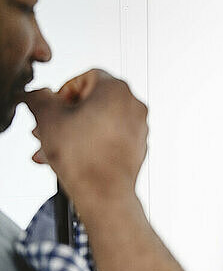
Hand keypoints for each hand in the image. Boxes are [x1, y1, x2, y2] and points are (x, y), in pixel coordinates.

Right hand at [24, 69, 147, 204]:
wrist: (105, 194)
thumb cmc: (85, 159)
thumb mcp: (48, 119)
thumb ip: (39, 98)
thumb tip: (36, 94)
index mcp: (117, 89)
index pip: (85, 76)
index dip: (63, 91)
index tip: (53, 107)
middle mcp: (133, 105)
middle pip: (92, 101)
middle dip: (64, 116)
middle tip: (47, 128)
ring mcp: (139, 126)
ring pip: (99, 121)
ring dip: (73, 131)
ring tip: (53, 147)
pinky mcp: (138, 145)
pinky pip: (111, 136)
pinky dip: (91, 142)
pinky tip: (72, 156)